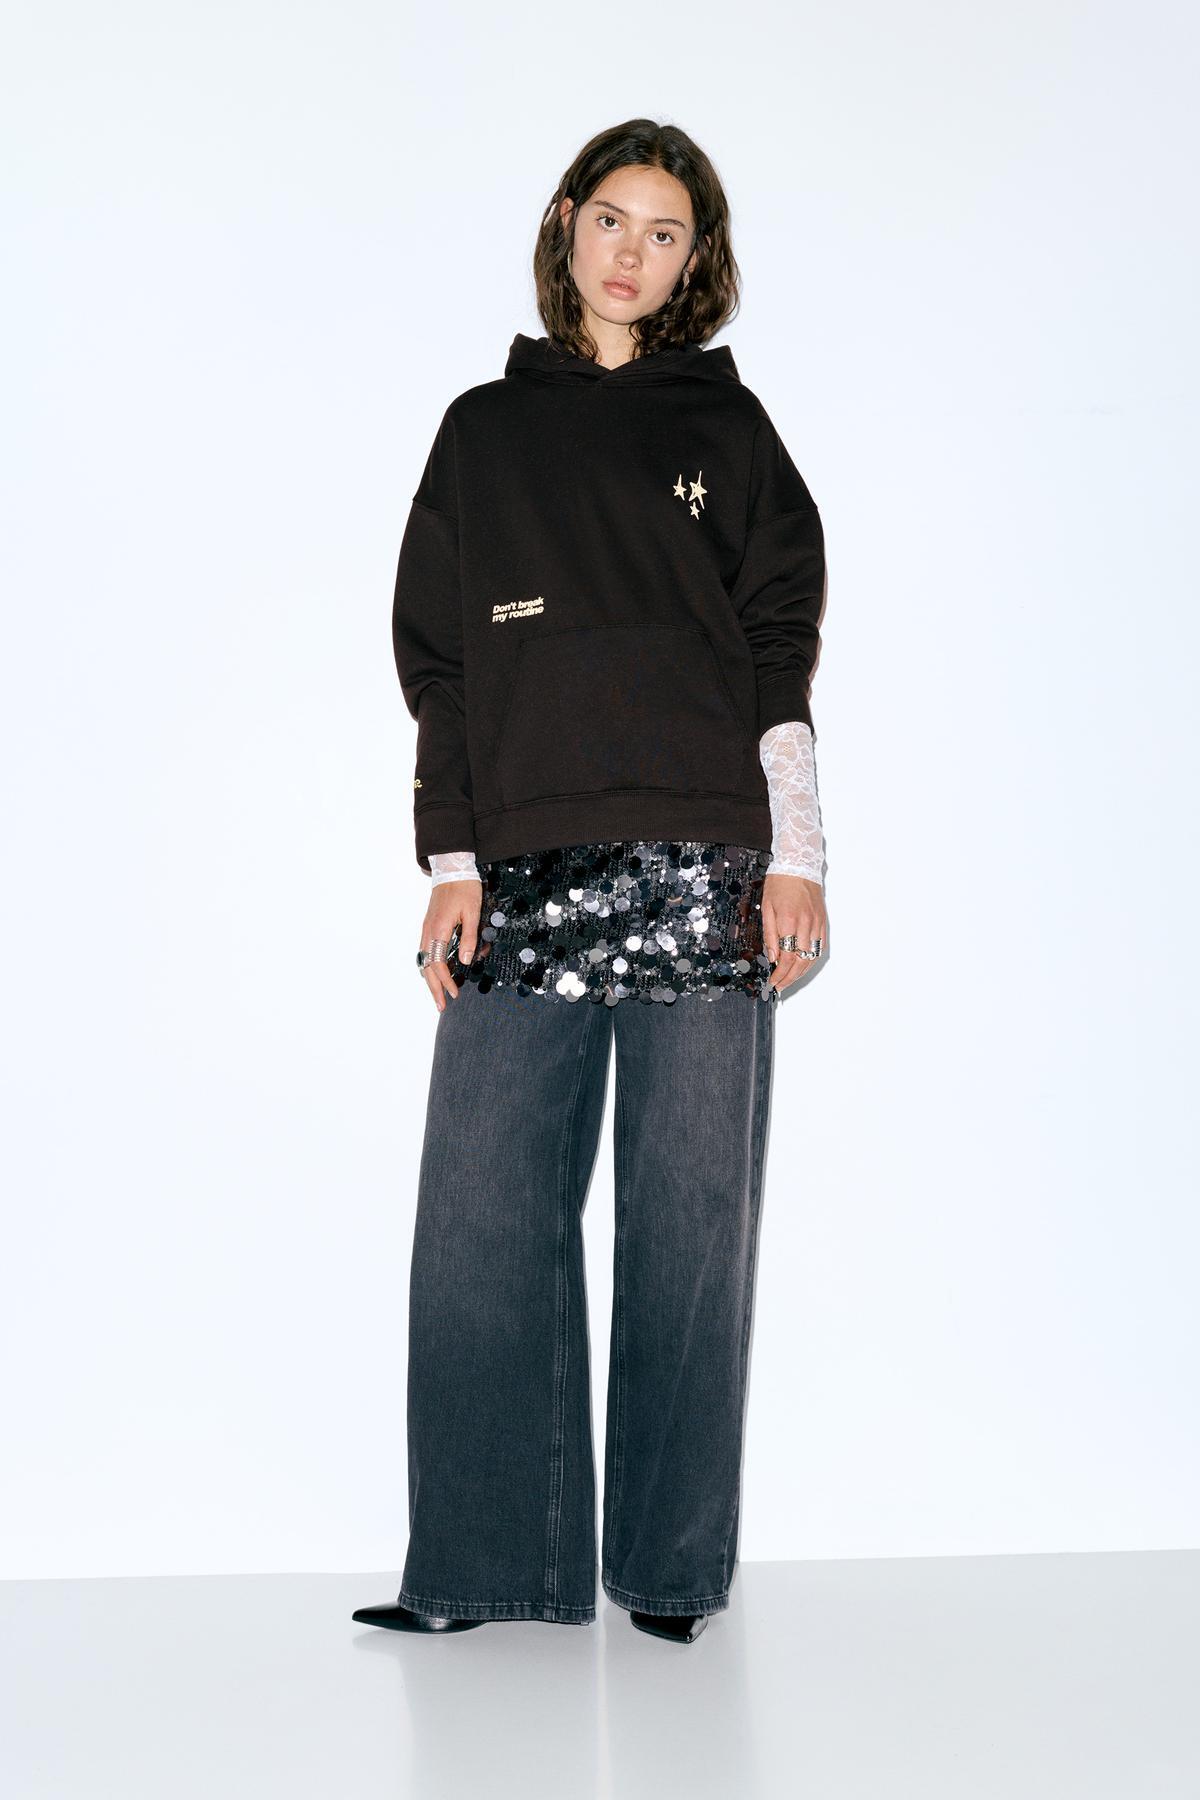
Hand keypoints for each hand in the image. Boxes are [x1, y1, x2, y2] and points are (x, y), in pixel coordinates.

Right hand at [421, 878, 480, 1010]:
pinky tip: (436, 972)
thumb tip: (464, 962)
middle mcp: (428, 931)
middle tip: (440, 1006)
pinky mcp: (429, 925)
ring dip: (430, 979)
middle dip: (433, 988)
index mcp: (438, 929)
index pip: (438, 964)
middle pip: (426, 967)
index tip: (455, 994)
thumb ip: (468, 938)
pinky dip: (430, 966)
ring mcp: (427, 928)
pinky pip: (426, 951)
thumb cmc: (465, 888)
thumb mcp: (472, 913)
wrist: (453, 868)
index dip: (446, 982)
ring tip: (437, 994)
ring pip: (424, 960)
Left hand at [761, 874, 826, 994]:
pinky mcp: (823, 922)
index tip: (773, 981)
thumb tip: (772, 957)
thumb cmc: (780, 884)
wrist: (799, 866)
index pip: (787, 957)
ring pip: (812, 957)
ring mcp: (816, 924)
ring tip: (790, 980)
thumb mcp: (767, 908)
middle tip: (780, 986)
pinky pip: (820, 947)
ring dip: (801, 972)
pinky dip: (811, 960)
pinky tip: (803, 966)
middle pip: (800, 961)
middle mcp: (806, 924)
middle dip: (790, 978)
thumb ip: (769, 935)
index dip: (780, 974)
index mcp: (789, 920)